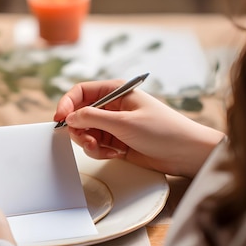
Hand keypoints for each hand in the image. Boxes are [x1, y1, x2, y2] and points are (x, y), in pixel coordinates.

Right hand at [54, 79, 224, 177]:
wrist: (186, 153)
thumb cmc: (164, 131)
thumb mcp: (125, 122)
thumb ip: (94, 118)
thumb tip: (69, 117)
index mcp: (116, 91)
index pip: (81, 91)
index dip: (67, 103)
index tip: (59, 119)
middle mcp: (113, 105)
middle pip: (80, 114)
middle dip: (79, 130)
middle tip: (88, 141)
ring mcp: (114, 124)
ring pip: (86, 132)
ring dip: (90, 143)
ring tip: (105, 150)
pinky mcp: (117, 141)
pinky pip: (96, 145)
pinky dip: (100, 151)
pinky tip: (115, 154)